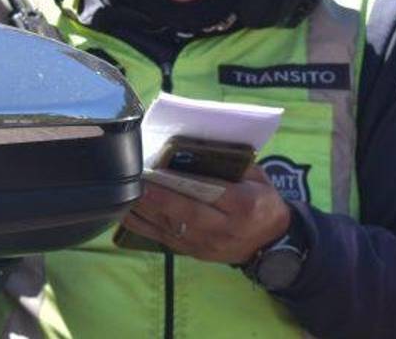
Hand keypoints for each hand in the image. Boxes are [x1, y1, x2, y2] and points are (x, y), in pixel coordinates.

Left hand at [121, 165, 290, 263]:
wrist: (270, 245)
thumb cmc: (263, 202)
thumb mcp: (259, 179)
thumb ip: (234, 165)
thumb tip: (199, 144)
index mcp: (244, 206)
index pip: (213, 193)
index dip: (186, 183)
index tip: (162, 170)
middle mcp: (224, 229)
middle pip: (188, 214)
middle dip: (159, 198)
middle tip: (136, 182)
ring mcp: (207, 244)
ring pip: (171, 228)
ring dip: (145, 211)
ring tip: (125, 193)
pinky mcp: (193, 253)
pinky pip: (164, 240)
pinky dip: (143, 227)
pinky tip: (126, 213)